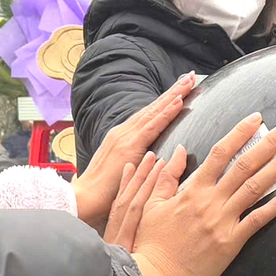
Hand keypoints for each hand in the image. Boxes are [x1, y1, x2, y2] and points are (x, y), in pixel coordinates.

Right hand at [73, 74, 196, 229]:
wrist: (83, 199)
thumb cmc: (103, 192)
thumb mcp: (124, 172)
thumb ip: (136, 162)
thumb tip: (151, 160)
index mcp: (123, 137)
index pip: (149, 115)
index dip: (166, 102)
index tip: (182, 90)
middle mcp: (124, 132)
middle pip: (154, 108)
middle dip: (174, 91)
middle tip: (191, 76)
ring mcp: (125, 137)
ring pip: (155, 112)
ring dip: (174, 95)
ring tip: (190, 81)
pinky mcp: (129, 146)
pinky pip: (153, 126)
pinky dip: (166, 113)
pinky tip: (179, 101)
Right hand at [131, 113, 275, 275]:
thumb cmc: (150, 241)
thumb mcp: (150, 204)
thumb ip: (167, 176)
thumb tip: (181, 149)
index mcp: (192, 189)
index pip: (220, 153)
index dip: (240, 133)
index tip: (256, 118)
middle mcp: (211, 201)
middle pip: (245, 165)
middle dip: (269, 143)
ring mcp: (223, 221)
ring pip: (255, 188)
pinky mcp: (231, 242)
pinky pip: (258, 220)